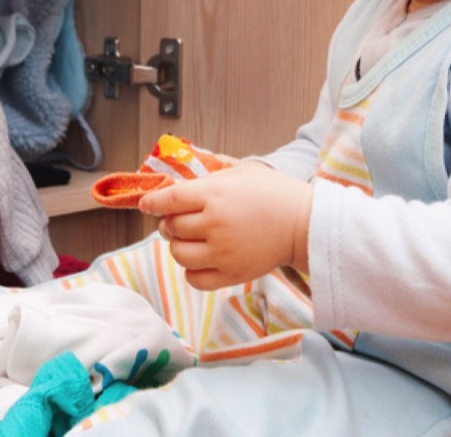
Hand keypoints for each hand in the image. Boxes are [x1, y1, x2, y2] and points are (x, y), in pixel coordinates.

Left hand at [138, 162, 312, 289]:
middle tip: (180, 220)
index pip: (169, 200)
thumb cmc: (274, 193)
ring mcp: (222, 252)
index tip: (146, 204)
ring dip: (179, 246)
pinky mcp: (231, 274)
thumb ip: (210, 173)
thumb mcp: (242, 171)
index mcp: (215, 195)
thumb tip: (181, 173)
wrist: (304, 224)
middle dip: (170, 223)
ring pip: (178, 254)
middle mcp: (215, 224)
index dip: (152, 202)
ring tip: (192, 239)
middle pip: (170, 227)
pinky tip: (202, 259)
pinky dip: (192, 270)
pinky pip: (194, 279)